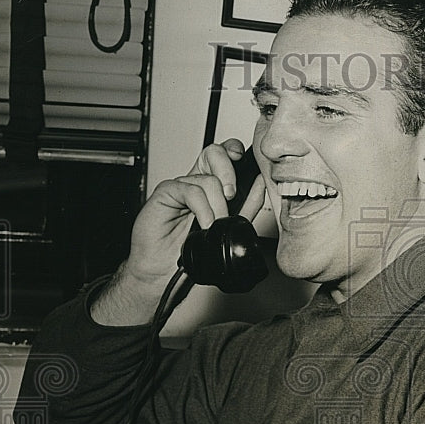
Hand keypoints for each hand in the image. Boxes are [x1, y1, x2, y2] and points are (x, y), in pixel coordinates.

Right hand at [124, 138, 265, 287]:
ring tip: (215, 225)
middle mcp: (197, 183)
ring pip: (207, 178)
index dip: (234, 151)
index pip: (225, 155)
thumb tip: (261, 184)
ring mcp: (181, 187)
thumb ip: (246, 208)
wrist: (163, 272)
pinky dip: (202, 208)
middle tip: (231, 195)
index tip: (243, 161)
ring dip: (217, 204)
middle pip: (214, 153)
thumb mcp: (227, 229)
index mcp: (212, 187)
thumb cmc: (188, 253)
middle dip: (228, 169)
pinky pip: (190, 191)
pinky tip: (204, 224)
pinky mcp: (166, 193)